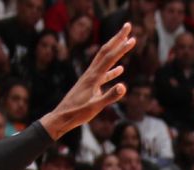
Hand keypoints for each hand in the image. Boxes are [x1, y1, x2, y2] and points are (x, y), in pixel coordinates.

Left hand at [39, 23, 135, 139]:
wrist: (61, 117)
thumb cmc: (77, 114)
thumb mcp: (95, 107)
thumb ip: (110, 96)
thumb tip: (124, 86)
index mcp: (93, 77)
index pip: (110, 57)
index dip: (121, 46)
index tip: (132, 37)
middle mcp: (91, 74)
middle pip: (106, 51)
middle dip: (117, 39)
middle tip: (128, 27)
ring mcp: (90, 79)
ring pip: (105, 60)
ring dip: (116, 50)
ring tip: (125, 43)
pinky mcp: (91, 86)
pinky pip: (104, 74)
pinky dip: (113, 70)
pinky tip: (120, 70)